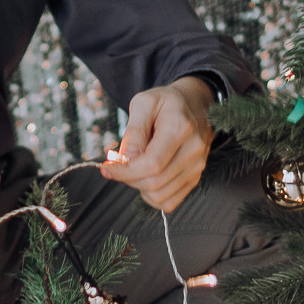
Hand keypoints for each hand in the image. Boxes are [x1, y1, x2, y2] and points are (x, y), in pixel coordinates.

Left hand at [100, 77, 215, 212]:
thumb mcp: (144, 103)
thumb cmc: (166, 103)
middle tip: (118, 164)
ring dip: (139, 187)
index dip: (125, 171)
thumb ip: (134, 130)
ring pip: (161, 196)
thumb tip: (126, 158)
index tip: (106, 169)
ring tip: (135, 166)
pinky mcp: (194, 178)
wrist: (193, 104)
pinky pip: (169, 201)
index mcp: (180, 128)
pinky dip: (152, 195)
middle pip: (155, 182)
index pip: (152, 164)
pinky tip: (146, 177)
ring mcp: (197, 167)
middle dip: (128, 178)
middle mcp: (193, 151)